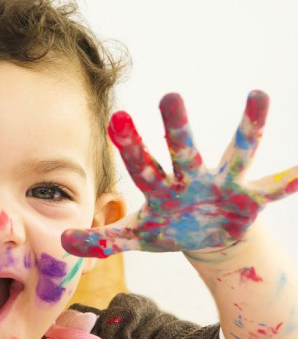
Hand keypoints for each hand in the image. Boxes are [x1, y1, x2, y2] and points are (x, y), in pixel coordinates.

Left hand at [62, 91, 297, 257]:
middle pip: (182, 151)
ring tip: (258, 95)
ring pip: (235, 153)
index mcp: (161, 188)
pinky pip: (272, 189)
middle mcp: (191, 179)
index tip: (116, 117)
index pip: (142, 164)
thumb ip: (103, 240)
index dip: (130, 144)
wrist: (208, 237)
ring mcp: (222, 185)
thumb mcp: (138, 237)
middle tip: (169, 95)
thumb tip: (63, 243)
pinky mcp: (249, 198)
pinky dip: (289, 181)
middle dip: (176, 127)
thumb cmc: (170, 228)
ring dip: (247, 128)